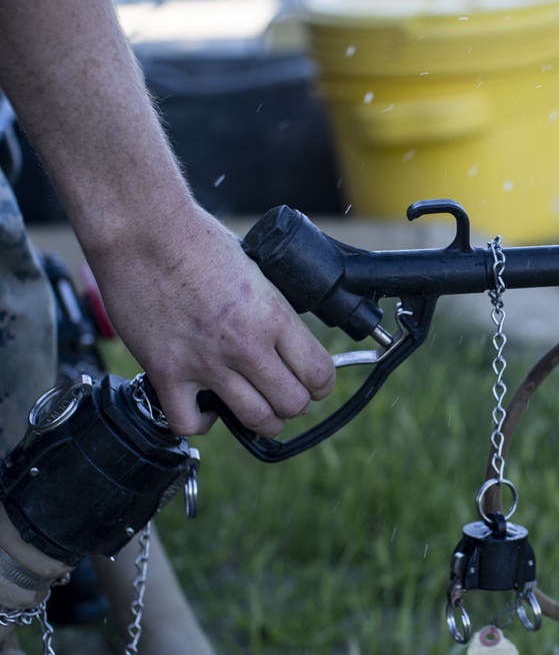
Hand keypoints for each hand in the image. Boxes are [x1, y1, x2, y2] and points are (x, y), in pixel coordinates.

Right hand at [88, 203, 334, 437]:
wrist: (141, 231)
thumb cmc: (195, 240)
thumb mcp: (256, 272)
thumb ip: (271, 310)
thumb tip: (285, 338)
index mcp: (274, 316)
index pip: (319, 373)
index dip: (321, 384)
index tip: (314, 384)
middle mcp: (246, 345)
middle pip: (293, 404)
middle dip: (294, 404)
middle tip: (283, 394)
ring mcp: (206, 362)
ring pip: (255, 420)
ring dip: (260, 420)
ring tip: (253, 407)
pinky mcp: (166, 372)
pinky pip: (190, 423)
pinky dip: (200, 423)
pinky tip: (203, 407)